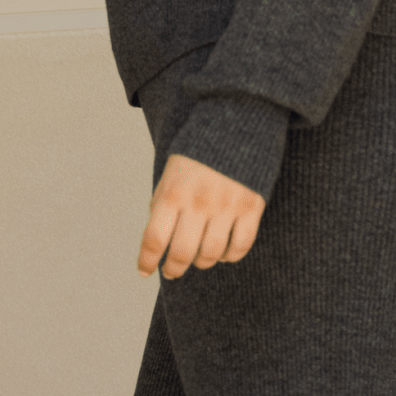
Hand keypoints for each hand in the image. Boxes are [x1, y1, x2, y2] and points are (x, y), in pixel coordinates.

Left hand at [139, 153, 265, 278]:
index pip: (154, 239)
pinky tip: (224, 254)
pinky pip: (240, 245)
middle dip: (173, 268)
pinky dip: (230, 256)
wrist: (236, 123)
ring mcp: (227, 206)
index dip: (147, 261)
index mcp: (173, 193)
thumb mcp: (170, 174)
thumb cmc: (198, 153)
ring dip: (202, 263)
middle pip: (183, 253)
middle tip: (171, 271)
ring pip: (212, 254)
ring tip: (199, 260)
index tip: (144, 271)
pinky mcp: (251, 207)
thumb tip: (158, 240)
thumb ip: (163, 205)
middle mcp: (198, 202)